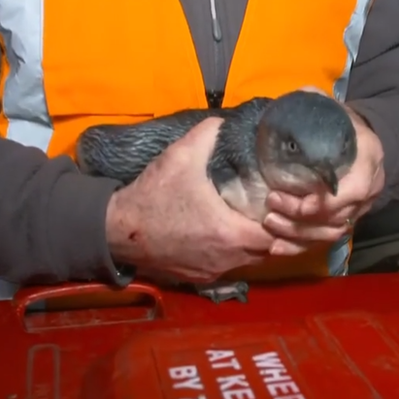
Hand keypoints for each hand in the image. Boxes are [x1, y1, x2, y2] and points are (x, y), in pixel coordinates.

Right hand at [105, 118, 276, 282]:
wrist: (116, 230)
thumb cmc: (153, 196)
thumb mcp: (180, 157)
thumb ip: (207, 135)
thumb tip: (224, 121)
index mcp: (229, 233)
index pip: (275, 235)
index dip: (282, 219)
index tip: (276, 200)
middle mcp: (226, 259)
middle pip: (266, 252)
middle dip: (272, 233)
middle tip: (268, 209)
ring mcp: (212, 271)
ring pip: (248, 262)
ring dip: (252, 244)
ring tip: (250, 219)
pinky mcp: (198, 277)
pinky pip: (228, 268)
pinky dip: (233, 253)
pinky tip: (225, 234)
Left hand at [263, 108, 384, 255]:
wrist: (363, 142)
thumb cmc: (342, 124)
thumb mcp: (332, 108)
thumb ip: (314, 102)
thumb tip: (294, 99)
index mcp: (368, 157)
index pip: (355, 189)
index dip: (328, 201)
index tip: (299, 201)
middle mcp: (368, 189)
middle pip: (338, 217)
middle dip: (302, 218)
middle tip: (272, 205)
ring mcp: (357, 209)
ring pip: (329, 233)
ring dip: (297, 234)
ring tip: (269, 223)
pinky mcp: (344, 221)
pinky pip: (323, 242)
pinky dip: (299, 247)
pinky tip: (276, 247)